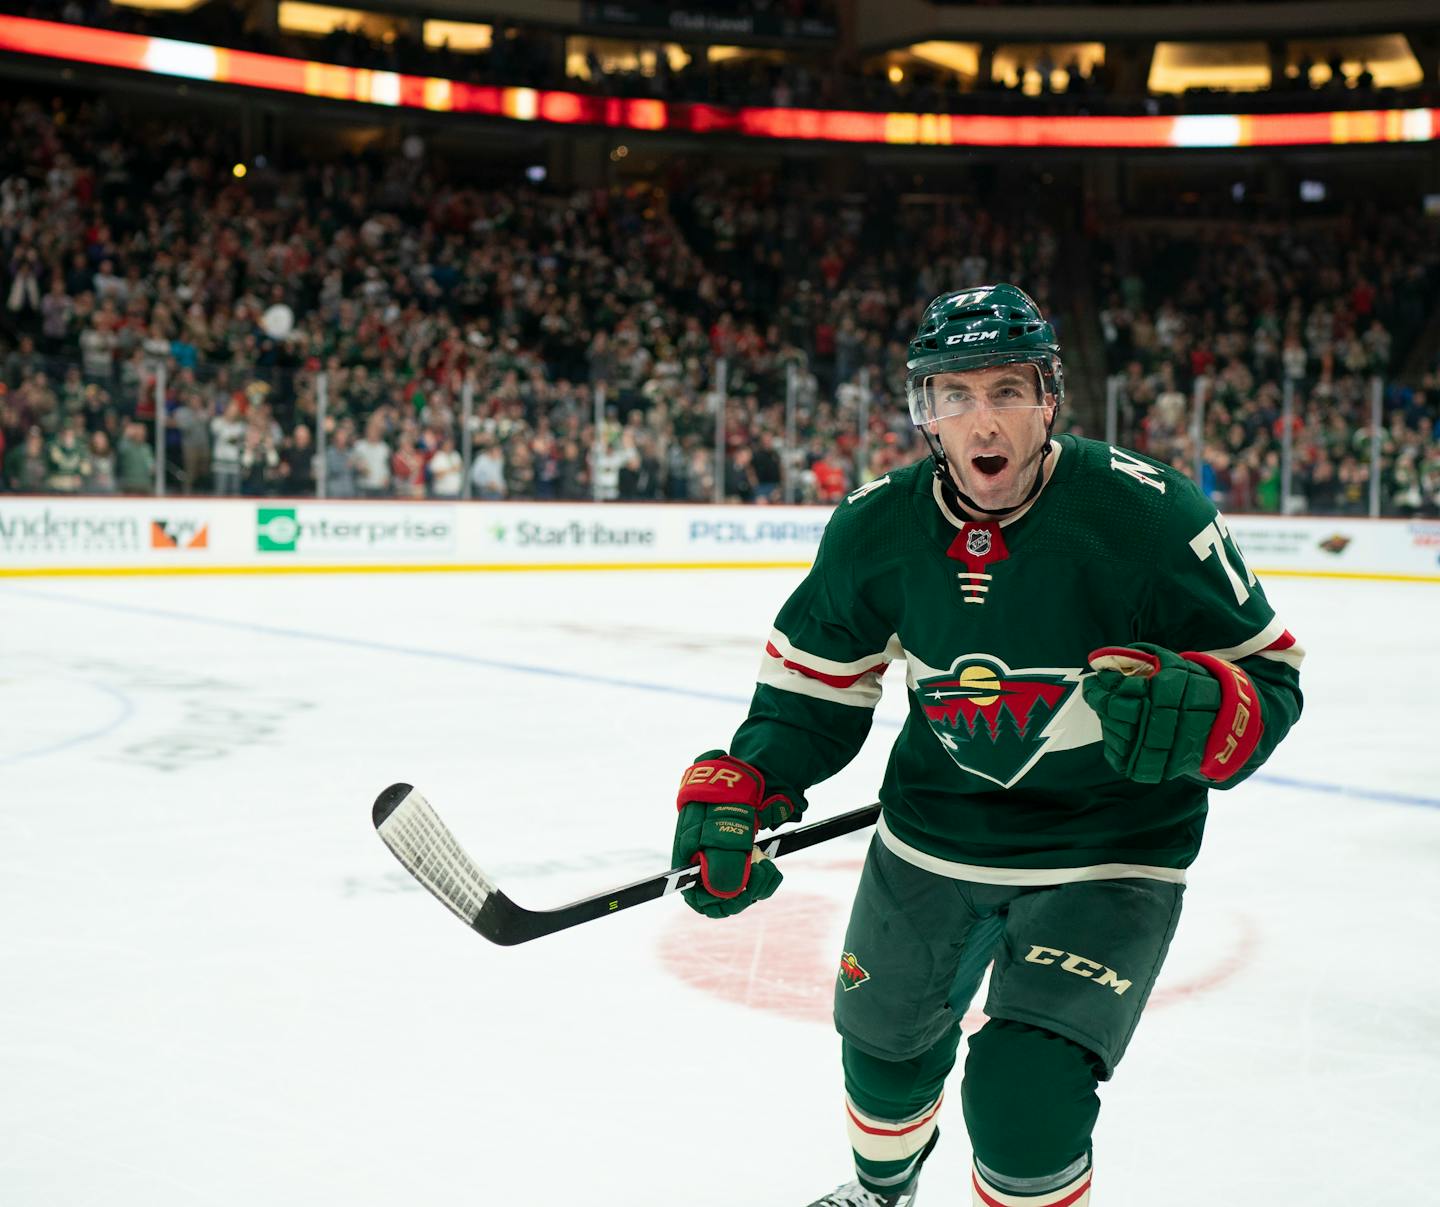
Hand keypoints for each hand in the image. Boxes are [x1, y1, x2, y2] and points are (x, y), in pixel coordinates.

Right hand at [671, 751, 796, 917]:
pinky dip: (765, 876)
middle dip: (745, 893)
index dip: (719, 904)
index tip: (742, 896)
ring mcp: (724, 859)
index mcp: (689, 861)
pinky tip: (770, 864)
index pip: (698, 899)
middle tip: (761, 872)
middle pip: (722, 898)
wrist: (744, 775)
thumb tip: (728, 895)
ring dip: (759, 884)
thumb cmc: (726, 803)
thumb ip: (722, 869)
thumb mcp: (722, 835)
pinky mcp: (742, 856)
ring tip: (767, 866)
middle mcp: (704, 864)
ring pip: (741, 891)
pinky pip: (754, 880)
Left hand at [1083, 643, 1262, 783]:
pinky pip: (1120, 757)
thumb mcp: (1175, 664)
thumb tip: (1103, 658)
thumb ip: (1142, 658)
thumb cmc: (1196, 688)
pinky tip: (1119, 731)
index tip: (1096, 679)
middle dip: (1100, 700)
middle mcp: (1164, 721)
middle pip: (1115, 712)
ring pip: (1115, 734)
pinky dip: (1114, 743)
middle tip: (1095, 691)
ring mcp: (1161, 748)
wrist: (1229, 725)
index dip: (1102, 684)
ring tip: (1111, 711)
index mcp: (1168, 692)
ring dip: (1107, 721)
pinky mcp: (1155, 768)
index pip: (1120, 690)